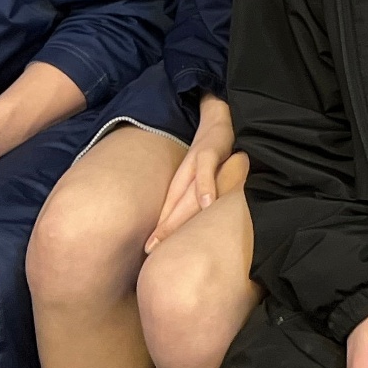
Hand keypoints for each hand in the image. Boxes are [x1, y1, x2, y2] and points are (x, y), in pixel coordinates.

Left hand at [146, 99, 241, 251]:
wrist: (218, 115)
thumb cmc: (214, 152)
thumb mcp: (207, 174)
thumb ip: (201, 196)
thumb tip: (200, 221)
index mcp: (185, 182)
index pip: (171, 210)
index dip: (162, 231)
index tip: (150, 252)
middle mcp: (186, 175)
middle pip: (174, 206)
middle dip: (163, 229)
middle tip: (149, 250)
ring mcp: (196, 162)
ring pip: (186, 192)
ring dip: (177, 214)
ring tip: (166, 235)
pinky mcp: (209, 148)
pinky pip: (206, 169)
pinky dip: (206, 185)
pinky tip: (208, 203)